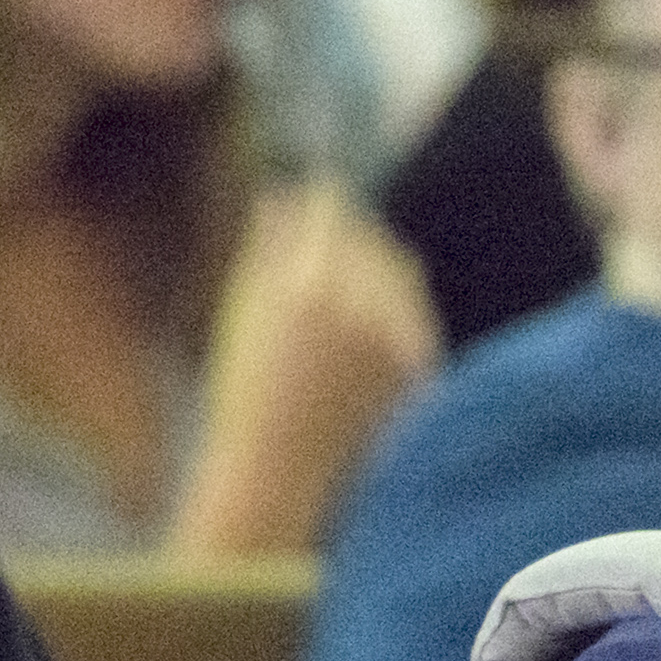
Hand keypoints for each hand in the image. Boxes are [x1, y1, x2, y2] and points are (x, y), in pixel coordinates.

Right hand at [169, 183, 440, 559]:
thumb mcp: (242, 313)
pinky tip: (367, 321)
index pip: (330, 211)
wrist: (281, 470)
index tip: (318, 190)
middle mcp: (361, 307)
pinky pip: (414, 312)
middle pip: (371, 237)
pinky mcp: (418, 366)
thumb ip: (269, 246)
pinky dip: (394, 306)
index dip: (322, 198)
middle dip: (352, 231)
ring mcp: (396, 338)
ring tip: (346, 280)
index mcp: (309, 286)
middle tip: (333, 230)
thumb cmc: (245, 390)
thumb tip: (285, 192)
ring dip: (378, 265)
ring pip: (401, 271)